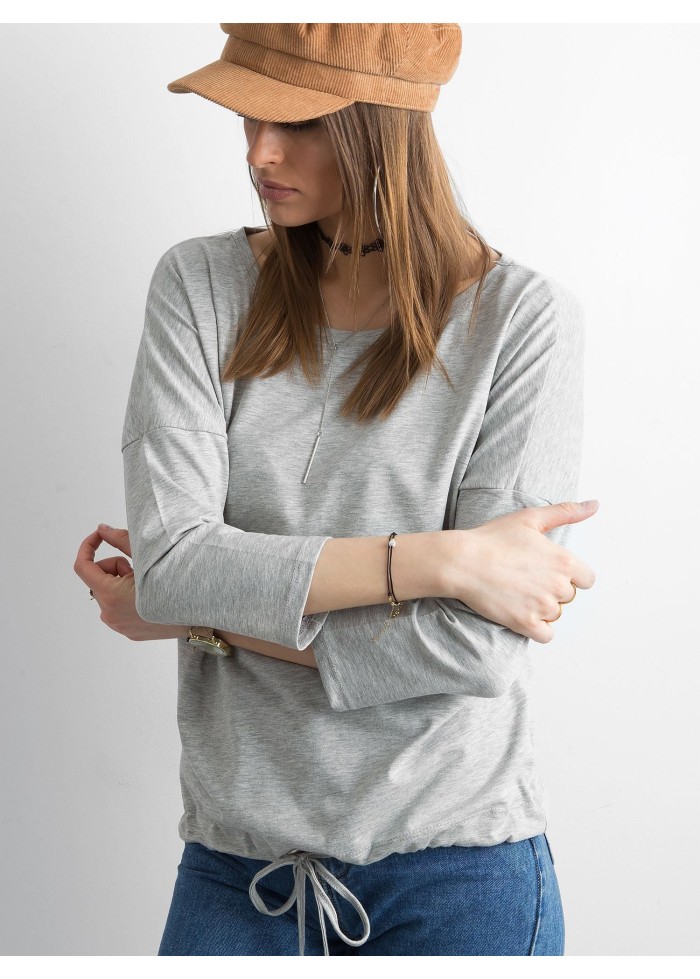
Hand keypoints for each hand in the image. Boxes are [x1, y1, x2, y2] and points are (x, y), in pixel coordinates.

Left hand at [73, 525, 187, 640]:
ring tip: (148, 583)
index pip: (82, 567)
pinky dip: (129, 598)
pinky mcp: (129, 632)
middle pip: (99, 579)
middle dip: (115, 567)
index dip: (88, 546)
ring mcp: (119, 625)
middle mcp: (110, 614)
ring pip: (109, 594)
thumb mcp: (146, 556)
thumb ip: (119, 540)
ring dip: (122, 583)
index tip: (98, 537)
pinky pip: (119, 608)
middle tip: (140, 568)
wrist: (200, 611)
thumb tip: (101, 529)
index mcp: (110, 595)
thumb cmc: (174, 580)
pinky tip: (151, 597)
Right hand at [446, 500, 597, 643]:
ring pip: (555, 614)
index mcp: (564, 562)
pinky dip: (537, 628)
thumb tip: (594, 505)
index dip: (570, 575)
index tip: (548, 571)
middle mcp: (558, 586)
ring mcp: (542, 607)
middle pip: (568, 597)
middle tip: (525, 579)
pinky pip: (546, 635)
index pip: (587, 580)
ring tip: (518, 592)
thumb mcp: (530, 518)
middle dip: (551, 590)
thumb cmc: (493, 538)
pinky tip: (521, 613)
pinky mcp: (526, 624)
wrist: (462, 562)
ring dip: (542, 608)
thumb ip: (566, 512)